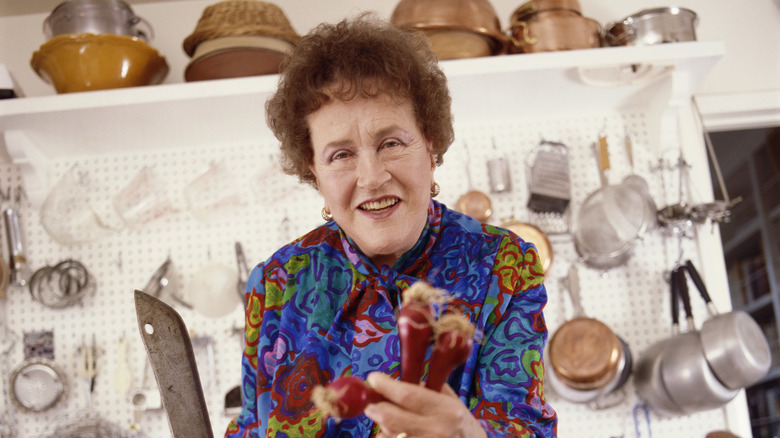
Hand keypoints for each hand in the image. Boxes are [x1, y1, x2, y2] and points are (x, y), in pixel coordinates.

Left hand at [363, 372, 486, 437]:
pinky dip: (387, 436)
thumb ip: (423, 389)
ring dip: (382, 425)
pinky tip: (397, 433)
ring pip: (387, 434)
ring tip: (391, 419)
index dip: (385, 386)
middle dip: (374, 407)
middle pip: (390, 417)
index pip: (407, 395)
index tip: (374, 378)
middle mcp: (436, 431)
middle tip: (370, 402)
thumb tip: (391, 383)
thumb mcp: (448, 400)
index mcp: (445, 410)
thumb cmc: (458, 422)